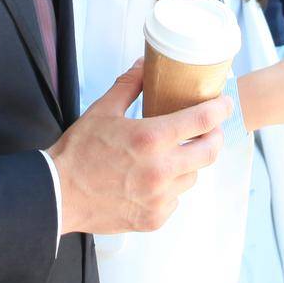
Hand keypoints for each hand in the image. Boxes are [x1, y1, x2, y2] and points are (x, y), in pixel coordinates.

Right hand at [47, 60, 230, 234]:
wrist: (57, 196)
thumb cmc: (78, 153)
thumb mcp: (102, 111)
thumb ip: (129, 85)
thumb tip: (144, 64)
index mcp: (151, 138)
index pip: (202, 120)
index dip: (220, 109)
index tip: (225, 103)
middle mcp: (161, 170)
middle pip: (209, 152)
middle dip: (214, 137)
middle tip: (209, 130)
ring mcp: (159, 198)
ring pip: (192, 176)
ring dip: (189, 163)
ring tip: (173, 155)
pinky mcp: (154, 218)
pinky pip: (176, 200)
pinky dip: (171, 189)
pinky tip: (154, 181)